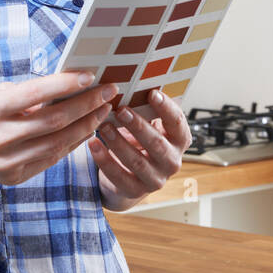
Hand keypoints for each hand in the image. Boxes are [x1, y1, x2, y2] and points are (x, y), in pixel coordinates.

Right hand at [0, 72, 117, 185]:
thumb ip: (25, 94)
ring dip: (87, 125)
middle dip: (87, 105)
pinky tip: (87, 129)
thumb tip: (66, 86)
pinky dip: (72, 142)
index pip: (35, 95)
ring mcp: (6, 162)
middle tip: (108, 91)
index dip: (65, 85)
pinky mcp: (14, 177)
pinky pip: (51, 158)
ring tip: (103, 109)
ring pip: (58, 143)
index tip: (90, 76)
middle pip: (54, 121)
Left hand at [87, 89, 191, 209]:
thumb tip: (132, 81)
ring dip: (118, 142)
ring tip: (103, 126)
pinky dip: (105, 160)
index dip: (166, 108)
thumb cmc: (140, 141)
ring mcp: (155, 179)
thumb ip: (146, 109)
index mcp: (179, 140)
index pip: (178, 122)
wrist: (130, 176)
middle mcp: (172, 161)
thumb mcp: (148, 125)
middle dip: (139, 126)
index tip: (152, 93)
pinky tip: (93, 145)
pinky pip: (119, 177)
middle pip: (157, 144)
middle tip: (122, 110)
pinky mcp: (135, 191)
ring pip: (137, 161)